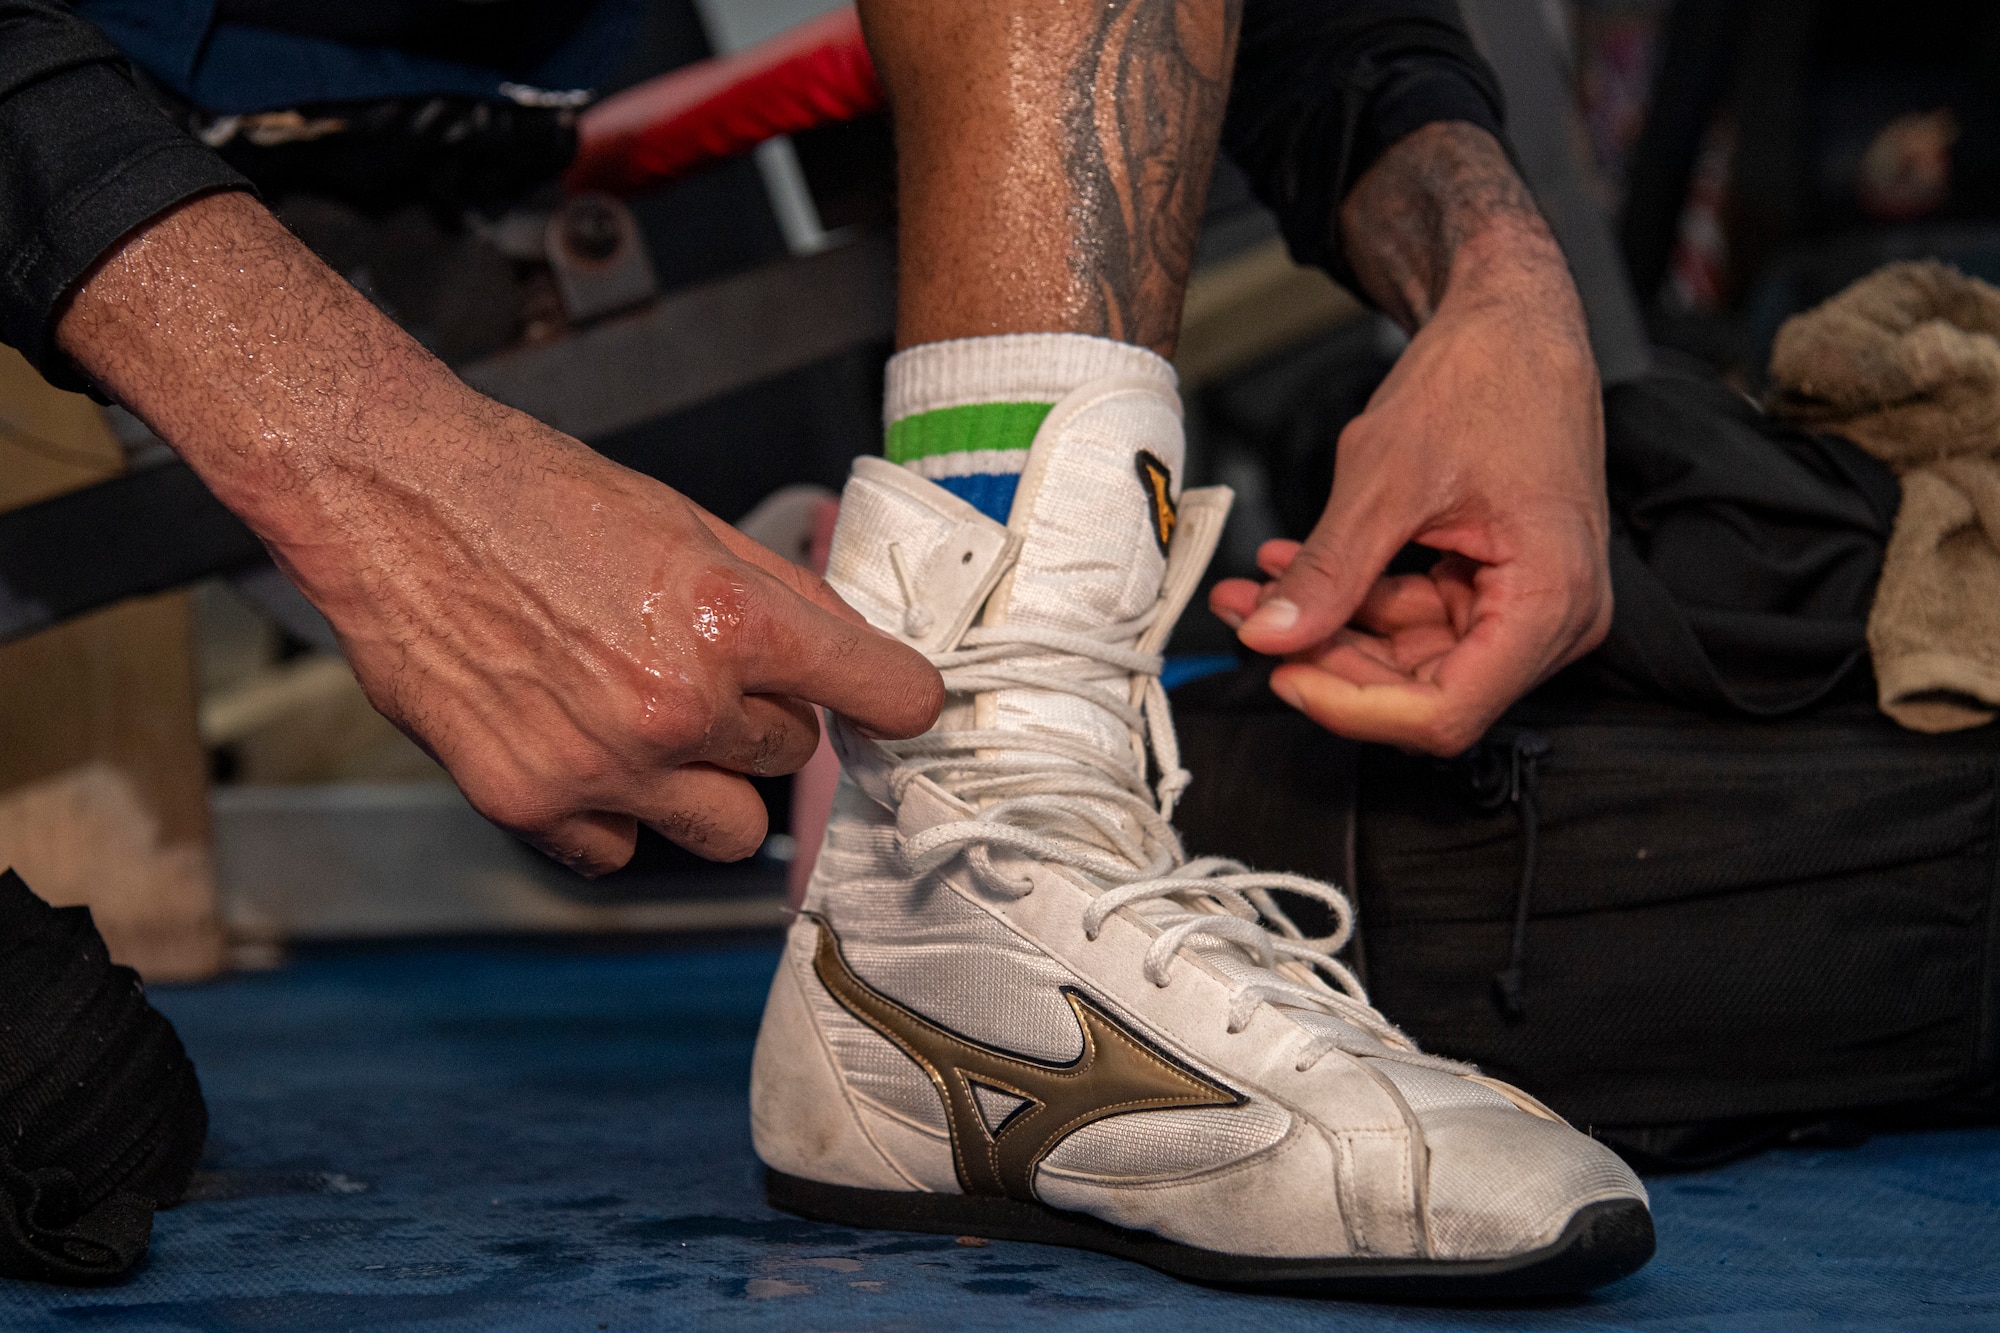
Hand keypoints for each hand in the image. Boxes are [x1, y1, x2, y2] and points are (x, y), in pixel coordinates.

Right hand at [287, 411, 942, 873]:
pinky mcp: (530, 804)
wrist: (394, 499)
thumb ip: (787, 600)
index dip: (899, 700)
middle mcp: (677, 703)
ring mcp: (604, 765)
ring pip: (729, 830)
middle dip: (759, 718)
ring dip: (707, 786)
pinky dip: (613, 816)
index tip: (901, 707)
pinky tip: (578, 747)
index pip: (886, 695)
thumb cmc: (536, 498)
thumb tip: (864, 661)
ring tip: (645, 721)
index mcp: (732, 619)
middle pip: (792, 756)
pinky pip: (622, 853)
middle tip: (693, 666)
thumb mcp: (690, 523)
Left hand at [1209, 215, 1609, 754]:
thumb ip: (1329, 570)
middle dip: (1328, 660)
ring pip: (1409, 660)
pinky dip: (1352, 598)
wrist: (1512, 321)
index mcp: (1551, 600)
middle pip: (1425, 693)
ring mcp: (1524, 604)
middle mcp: (1553, 618)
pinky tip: (1291, 568)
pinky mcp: (1492, 586)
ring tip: (1252, 588)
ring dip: (1327, 628)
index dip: (1355, 707)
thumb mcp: (1385, 478)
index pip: (1447, 712)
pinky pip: (1414, 620)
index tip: (1283, 674)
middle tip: (1250, 622)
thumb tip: (1269, 636)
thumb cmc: (1483, 377)